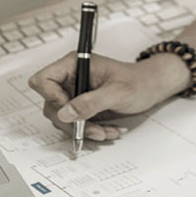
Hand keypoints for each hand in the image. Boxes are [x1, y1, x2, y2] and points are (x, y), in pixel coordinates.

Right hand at [28, 52, 185, 141]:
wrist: (151, 88)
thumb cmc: (139, 81)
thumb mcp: (118, 92)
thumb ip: (91, 102)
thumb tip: (65, 113)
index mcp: (75, 64)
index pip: (44, 80)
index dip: (51, 97)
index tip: (69, 111)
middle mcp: (71, 78)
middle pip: (51, 105)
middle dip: (73, 122)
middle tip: (96, 130)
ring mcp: (75, 94)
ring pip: (63, 119)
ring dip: (84, 130)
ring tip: (108, 132)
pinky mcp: (81, 107)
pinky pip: (76, 125)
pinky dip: (91, 131)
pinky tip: (110, 131)